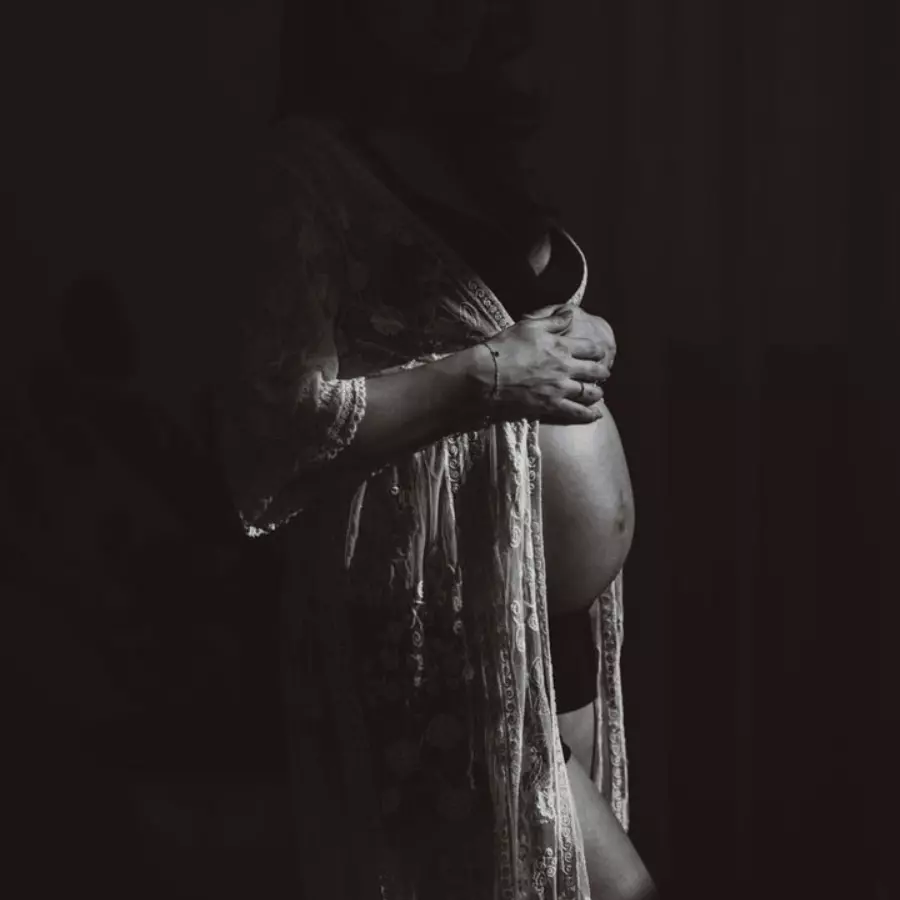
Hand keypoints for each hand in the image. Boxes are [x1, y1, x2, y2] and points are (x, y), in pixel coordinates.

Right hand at [469, 307, 611, 425]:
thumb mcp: (529, 326)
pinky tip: (596, 414)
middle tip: (602, 372)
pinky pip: (576, 412)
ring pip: (589, 392)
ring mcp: (560, 388)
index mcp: (561, 346)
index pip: (591, 348)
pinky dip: (588, 414)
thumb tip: (570, 314)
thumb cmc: (505, 347)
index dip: (598, 350)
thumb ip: (553, 321)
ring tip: (598, 392)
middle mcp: (565, 367)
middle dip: (602, 371)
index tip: (599, 353)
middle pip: (595, 370)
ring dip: (597, 392)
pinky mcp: (551, 405)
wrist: (488, 374)